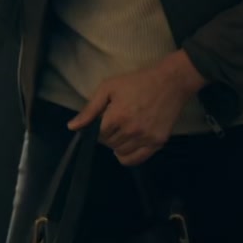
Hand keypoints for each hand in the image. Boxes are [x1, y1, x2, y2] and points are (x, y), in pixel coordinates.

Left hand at [68, 50, 204, 166]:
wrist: (170, 82)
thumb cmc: (137, 82)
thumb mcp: (108, 88)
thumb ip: (89, 109)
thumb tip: (72, 127)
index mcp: (117, 116)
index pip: (99, 135)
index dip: (99, 128)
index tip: (106, 119)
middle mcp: (131, 130)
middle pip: (109, 144)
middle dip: (108, 135)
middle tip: (116, 123)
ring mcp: (146, 138)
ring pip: (121, 153)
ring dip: (118, 145)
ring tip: (123, 132)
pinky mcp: (158, 143)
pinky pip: (137, 159)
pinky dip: (128, 156)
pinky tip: (128, 146)